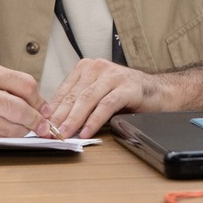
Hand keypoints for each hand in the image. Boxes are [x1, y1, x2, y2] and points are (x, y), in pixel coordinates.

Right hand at [0, 63, 55, 137]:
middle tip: (42, 126)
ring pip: (10, 128)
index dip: (40, 101)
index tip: (46, 111)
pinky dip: (6, 139)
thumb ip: (12, 86)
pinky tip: (5, 133)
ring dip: (22, 132)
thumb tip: (41, 106)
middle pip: (20, 109)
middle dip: (35, 121)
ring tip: (21, 129)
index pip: (26, 85)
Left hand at [47, 58, 174, 138]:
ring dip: (74, 119)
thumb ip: (80, 104)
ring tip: (64, 134)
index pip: (64, 91)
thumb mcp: (99, 96)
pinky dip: (94, 120)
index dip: (52, 111)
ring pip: (87, 99)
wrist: (161, 92)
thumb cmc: (128, 95)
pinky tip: (87, 131)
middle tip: (49, 134)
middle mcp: (98, 68)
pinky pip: (107, 105)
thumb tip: (56, 124)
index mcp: (87, 68)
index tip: (42, 127)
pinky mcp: (128, 87)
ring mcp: (114, 75)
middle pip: (73, 95)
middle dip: (59, 117)